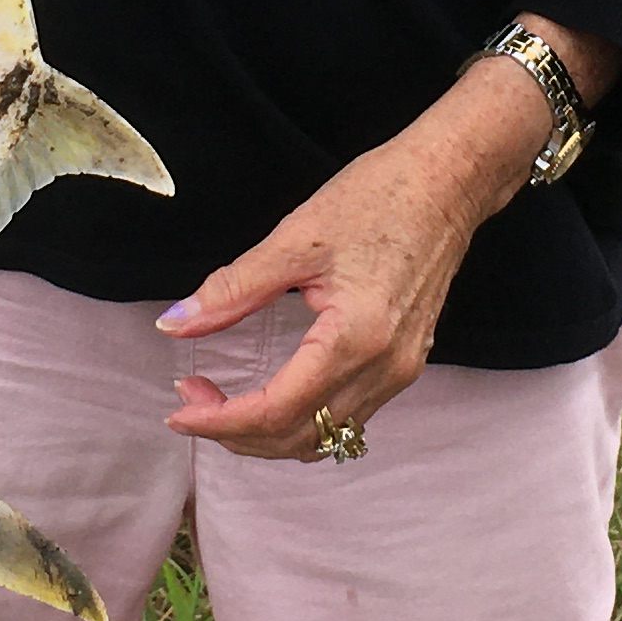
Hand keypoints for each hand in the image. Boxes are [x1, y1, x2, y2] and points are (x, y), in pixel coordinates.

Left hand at [154, 63, 563, 459]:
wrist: (449, 182)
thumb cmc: (379, 197)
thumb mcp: (293, 239)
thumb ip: (231, 290)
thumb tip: (173, 326)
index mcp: (355, 338)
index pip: (275, 411)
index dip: (219, 421)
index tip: (178, 410)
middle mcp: (384, 368)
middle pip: (299, 438)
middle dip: (237, 433)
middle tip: (191, 400)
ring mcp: (401, 371)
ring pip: (326, 437)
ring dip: (269, 434)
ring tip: (223, 403)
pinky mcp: (406, 363)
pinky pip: (349, 418)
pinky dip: (303, 422)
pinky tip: (273, 395)